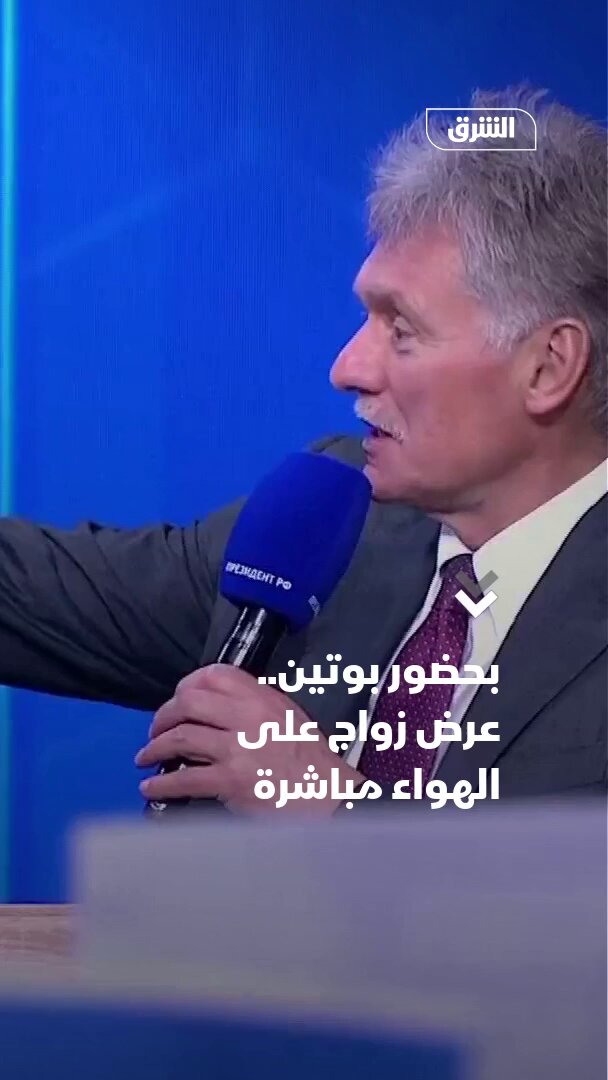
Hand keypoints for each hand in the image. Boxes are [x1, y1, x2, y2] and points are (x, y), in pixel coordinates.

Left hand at [135, 664, 364, 815]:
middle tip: (155, 730)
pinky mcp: (231, 780)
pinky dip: (162, 784)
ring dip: (155, 747)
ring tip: (146, 756)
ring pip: (181, 737)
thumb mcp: (290, 719)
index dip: (188, 684)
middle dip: (163, 716)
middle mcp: (248, 716)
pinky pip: (185, 779)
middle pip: (189, 702)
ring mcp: (238, 748)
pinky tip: (152, 787)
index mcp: (263, 698)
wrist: (329, 798)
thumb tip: (221, 710)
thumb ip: (258, 708)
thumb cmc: (313, 763)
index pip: (216, 674)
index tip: (177, 699)